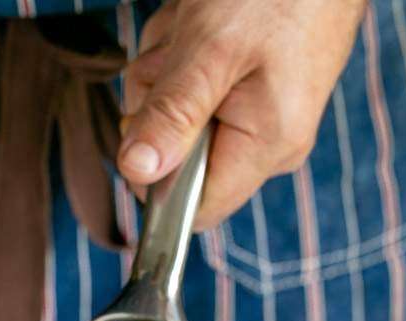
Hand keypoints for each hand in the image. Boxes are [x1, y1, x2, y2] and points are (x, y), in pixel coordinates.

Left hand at [118, 0, 366, 229]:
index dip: (157, 180)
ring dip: (166, 73)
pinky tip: (198, 26)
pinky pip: (194, 95)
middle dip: (159, 107)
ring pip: (179, 121)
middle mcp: (269, 145)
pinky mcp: (254, 95)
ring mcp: (262, 120)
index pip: (194, 209)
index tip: (147, 125)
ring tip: (193, 28)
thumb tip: (136, 172)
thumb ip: (172, 116)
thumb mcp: (210, 50)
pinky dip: (181, 59)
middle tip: (176, 56)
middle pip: (179, 161)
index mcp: (267, 146)